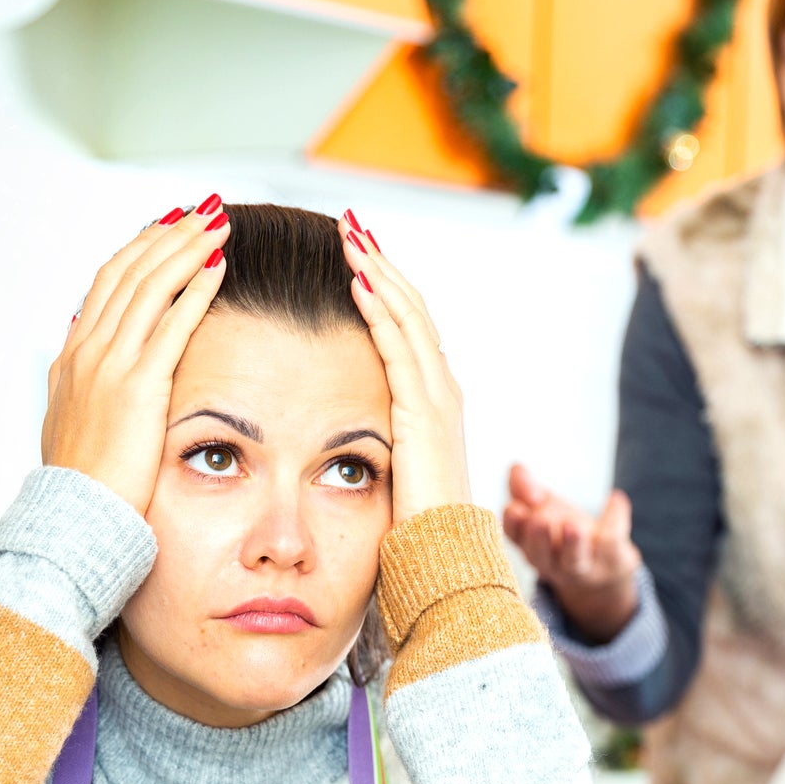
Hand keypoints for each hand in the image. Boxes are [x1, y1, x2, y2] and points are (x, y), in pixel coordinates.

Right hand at [42, 200, 230, 511]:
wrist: (74, 521)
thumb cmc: (84, 487)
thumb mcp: (74, 426)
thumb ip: (83, 386)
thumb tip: (88, 356)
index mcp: (73, 360)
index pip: (108, 285)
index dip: (140, 251)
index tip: (168, 226)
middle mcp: (87, 353)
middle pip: (130, 274)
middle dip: (169, 236)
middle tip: (203, 210)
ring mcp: (109, 367)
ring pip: (150, 288)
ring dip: (185, 249)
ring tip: (217, 225)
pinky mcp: (137, 388)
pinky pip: (171, 325)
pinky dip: (194, 290)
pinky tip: (218, 267)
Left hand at [339, 212, 471, 522]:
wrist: (442, 559)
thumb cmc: (412, 526)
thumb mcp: (391, 470)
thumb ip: (375, 440)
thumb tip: (341, 431)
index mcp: (433, 401)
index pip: (408, 328)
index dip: (384, 287)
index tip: (354, 254)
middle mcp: (442, 390)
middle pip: (412, 308)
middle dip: (381, 263)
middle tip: (350, 224)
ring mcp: (438, 397)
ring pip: (409, 316)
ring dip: (379, 272)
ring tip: (350, 235)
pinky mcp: (425, 411)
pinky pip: (401, 347)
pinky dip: (381, 309)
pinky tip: (359, 280)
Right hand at [501, 464, 641, 644]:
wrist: (605, 567)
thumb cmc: (564, 534)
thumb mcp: (543, 507)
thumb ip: (526, 488)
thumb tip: (516, 468)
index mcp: (530, 545)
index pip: (515, 538)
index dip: (513, 524)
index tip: (515, 508)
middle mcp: (552, 562)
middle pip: (540, 556)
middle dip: (539, 538)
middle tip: (539, 519)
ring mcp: (582, 566)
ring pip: (574, 561)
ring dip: (573, 544)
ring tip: (573, 525)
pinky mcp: (611, 561)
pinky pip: (612, 542)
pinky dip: (614, 518)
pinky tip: (614, 499)